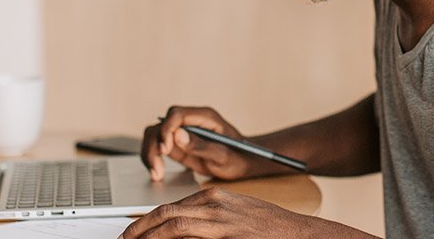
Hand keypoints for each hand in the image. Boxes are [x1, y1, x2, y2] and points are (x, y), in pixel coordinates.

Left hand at [119, 187, 367, 238]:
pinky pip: (192, 236)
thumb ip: (207, 222)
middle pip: (165, 215)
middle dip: (138, 231)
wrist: (302, 234)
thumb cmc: (270, 229)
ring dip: (149, 237)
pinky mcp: (228, 233)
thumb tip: (178, 234)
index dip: (145, 223)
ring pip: (174, 226)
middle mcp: (215, 204)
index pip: (169, 208)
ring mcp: (221, 220)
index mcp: (214, 197)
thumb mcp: (234, 218)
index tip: (131, 236)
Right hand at [142, 106, 250, 181]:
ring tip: (156, 174)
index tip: (165, 150)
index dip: (166, 130)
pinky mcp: (177, 143)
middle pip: (161, 124)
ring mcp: (182, 131)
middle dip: (154, 145)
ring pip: (154, 135)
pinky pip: (157, 146)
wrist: (242, 162)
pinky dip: (152, 158)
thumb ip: (202, 146)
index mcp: (205, 117)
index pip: (176, 114)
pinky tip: (157, 173)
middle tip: (157, 168)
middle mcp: (190, 121)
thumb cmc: (238, 157)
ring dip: (150, 153)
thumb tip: (177, 135)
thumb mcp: (223, 156)